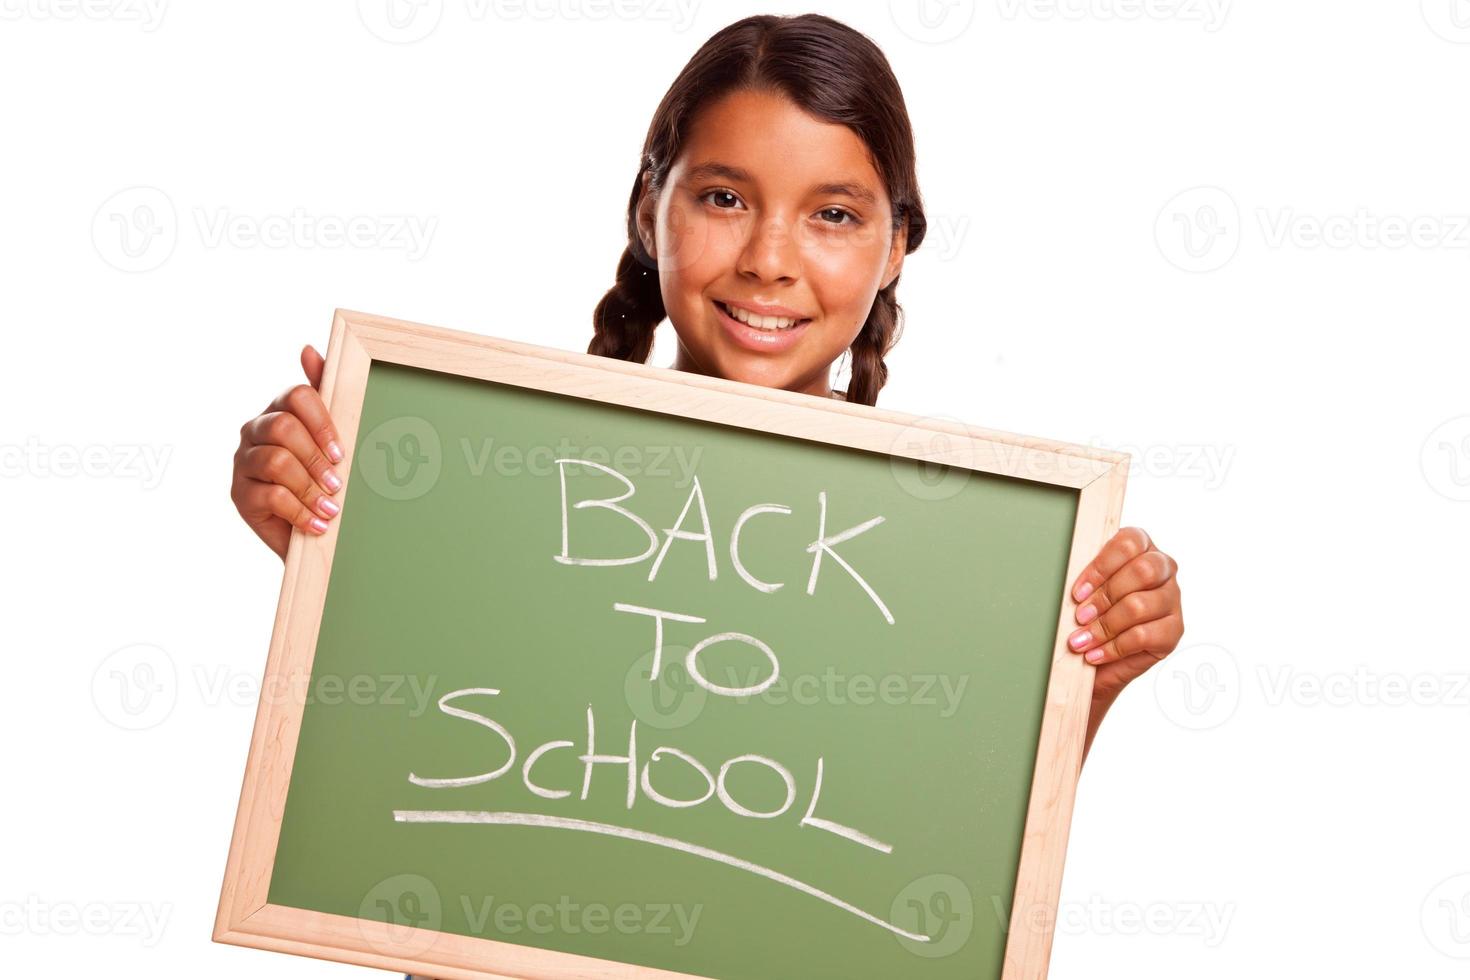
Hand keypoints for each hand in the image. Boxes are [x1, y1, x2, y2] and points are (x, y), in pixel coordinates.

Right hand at [230, 345, 344, 559]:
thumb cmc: (321, 480)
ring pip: (276, 462)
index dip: (322, 422)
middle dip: (315, 458)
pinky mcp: (239, 495)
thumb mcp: (330, 441)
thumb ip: (325, 397)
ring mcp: (243, 462)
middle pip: (282, 427)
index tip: (341, 452)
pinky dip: (301, 512)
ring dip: (310, 488)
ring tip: (330, 508)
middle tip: (337, 483)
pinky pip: (272, 496)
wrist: (309, 531)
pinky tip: (318, 524)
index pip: (297, 396)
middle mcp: (254, 431)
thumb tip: (308, 350)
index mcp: (278, 410)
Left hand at [1066, 527, 1183, 707]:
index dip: (1101, 567)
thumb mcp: (1087, 590)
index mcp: (1142, 547)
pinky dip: (1113, 647)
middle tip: (1080, 616)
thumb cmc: (1094, 613)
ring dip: (1104, 626)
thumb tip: (1073, 591)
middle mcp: (1163, 568)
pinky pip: (1144, 636)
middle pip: (1142, 571)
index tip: (1077, 592)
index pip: (1129, 543)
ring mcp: (1172, 599)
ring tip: (1081, 640)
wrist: (1103, 658)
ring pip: (1140, 605)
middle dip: (1105, 596)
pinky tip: (1095, 653)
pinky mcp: (1174, 630)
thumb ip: (1086, 581)